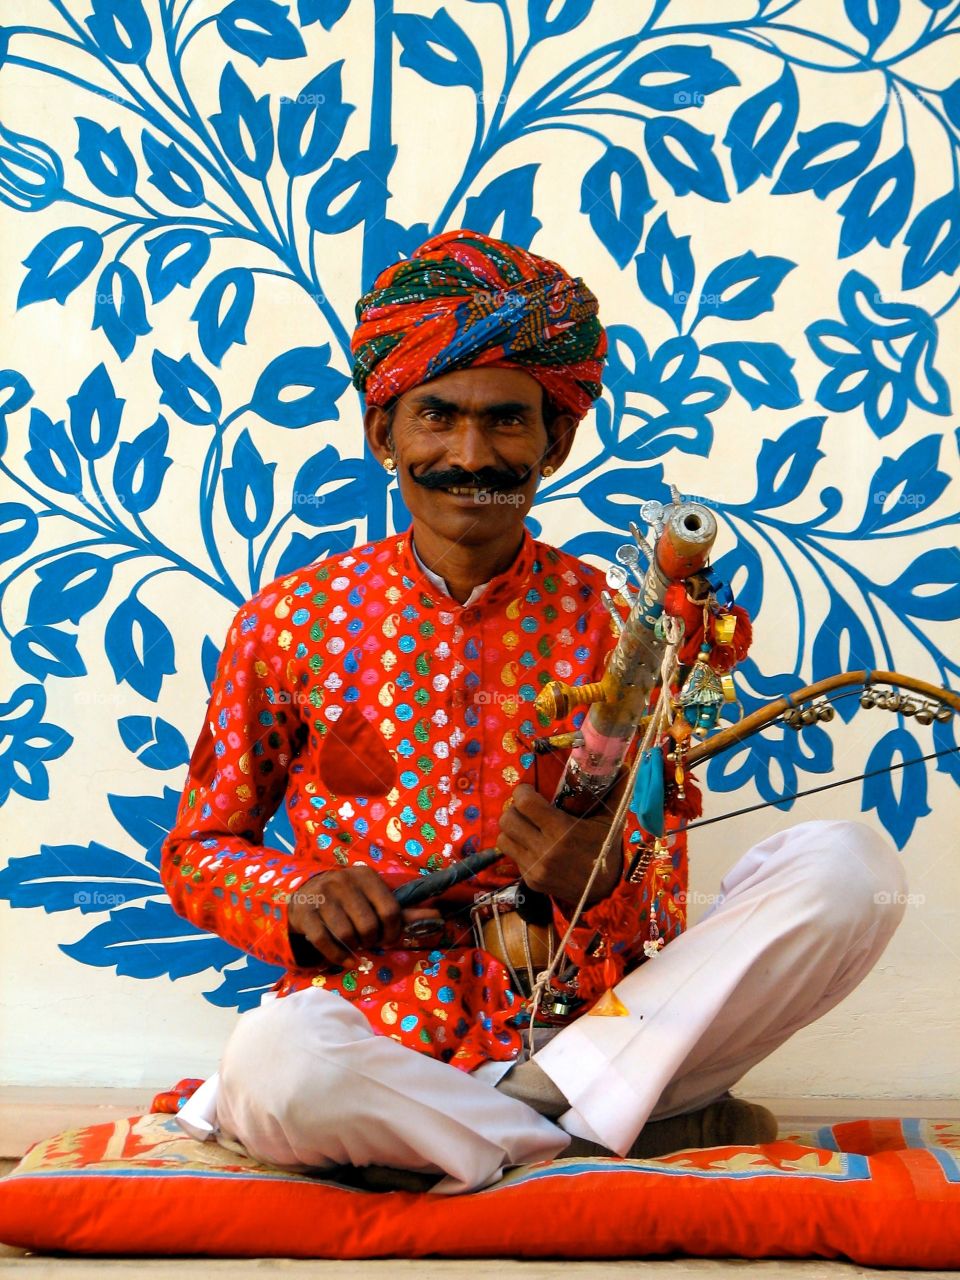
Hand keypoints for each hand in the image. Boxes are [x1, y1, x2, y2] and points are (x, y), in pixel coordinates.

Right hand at [287, 866, 442, 967]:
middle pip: (368, 926)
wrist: (306, 897)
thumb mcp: (375, 900)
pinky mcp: (305, 913)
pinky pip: (324, 942)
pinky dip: (338, 957)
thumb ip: (405, 912)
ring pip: (347, 934)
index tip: (387, 937)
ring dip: (354, 947)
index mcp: (366, 875)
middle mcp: (343, 881)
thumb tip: (439, 918)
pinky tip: (347, 960)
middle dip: (371, 940)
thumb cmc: (349, 901)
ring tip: (355, 943)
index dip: (393, 932)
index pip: (390, 911)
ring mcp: (322, 896)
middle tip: (368, 940)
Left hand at [496, 775, 627, 908]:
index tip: (530, 791)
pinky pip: (512, 856)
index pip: (524, 803)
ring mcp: (535, 868)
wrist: (605, 891)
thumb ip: (616, 790)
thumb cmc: (606, 849)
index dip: (523, 792)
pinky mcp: (530, 880)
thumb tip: (625, 764)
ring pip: (503, 838)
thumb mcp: (612, 820)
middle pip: (507, 819)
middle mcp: (544, 850)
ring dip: (511, 828)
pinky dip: (518, 847)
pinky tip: (533, 844)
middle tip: (526, 808)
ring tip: (526, 825)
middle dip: (514, 809)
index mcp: (562, 831)